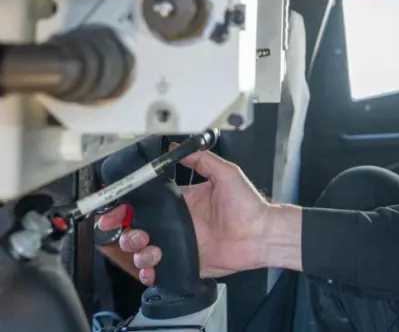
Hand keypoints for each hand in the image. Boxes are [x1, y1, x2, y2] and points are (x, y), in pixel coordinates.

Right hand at [97, 146, 270, 284]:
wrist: (261, 233)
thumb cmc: (248, 205)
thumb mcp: (226, 174)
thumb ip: (202, 160)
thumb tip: (177, 148)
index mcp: (182, 202)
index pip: (146, 204)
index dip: (127, 208)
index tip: (116, 210)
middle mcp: (177, 224)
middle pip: (137, 229)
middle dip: (126, 233)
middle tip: (131, 232)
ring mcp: (179, 245)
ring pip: (143, 251)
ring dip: (138, 251)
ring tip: (150, 248)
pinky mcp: (185, 263)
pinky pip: (159, 271)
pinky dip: (149, 272)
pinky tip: (152, 267)